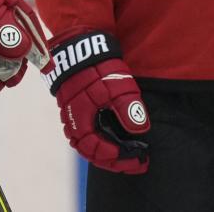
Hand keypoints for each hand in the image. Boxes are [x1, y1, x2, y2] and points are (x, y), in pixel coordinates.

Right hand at [44, 30, 149, 173]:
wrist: (79, 49)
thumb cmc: (97, 68)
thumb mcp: (116, 87)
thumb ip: (129, 109)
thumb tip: (141, 130)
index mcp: (80, 122)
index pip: (98, 151)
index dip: (117, 159)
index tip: (137, 158)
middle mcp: (72, 124)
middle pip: (92, 153)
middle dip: (115, 162)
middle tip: (136, 163)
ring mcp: (72, 117)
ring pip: (88, 146)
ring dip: (107, 154)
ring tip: (127, 157)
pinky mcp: (76, 110)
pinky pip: (87, 135)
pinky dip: (101, 142)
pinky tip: (115, 140)